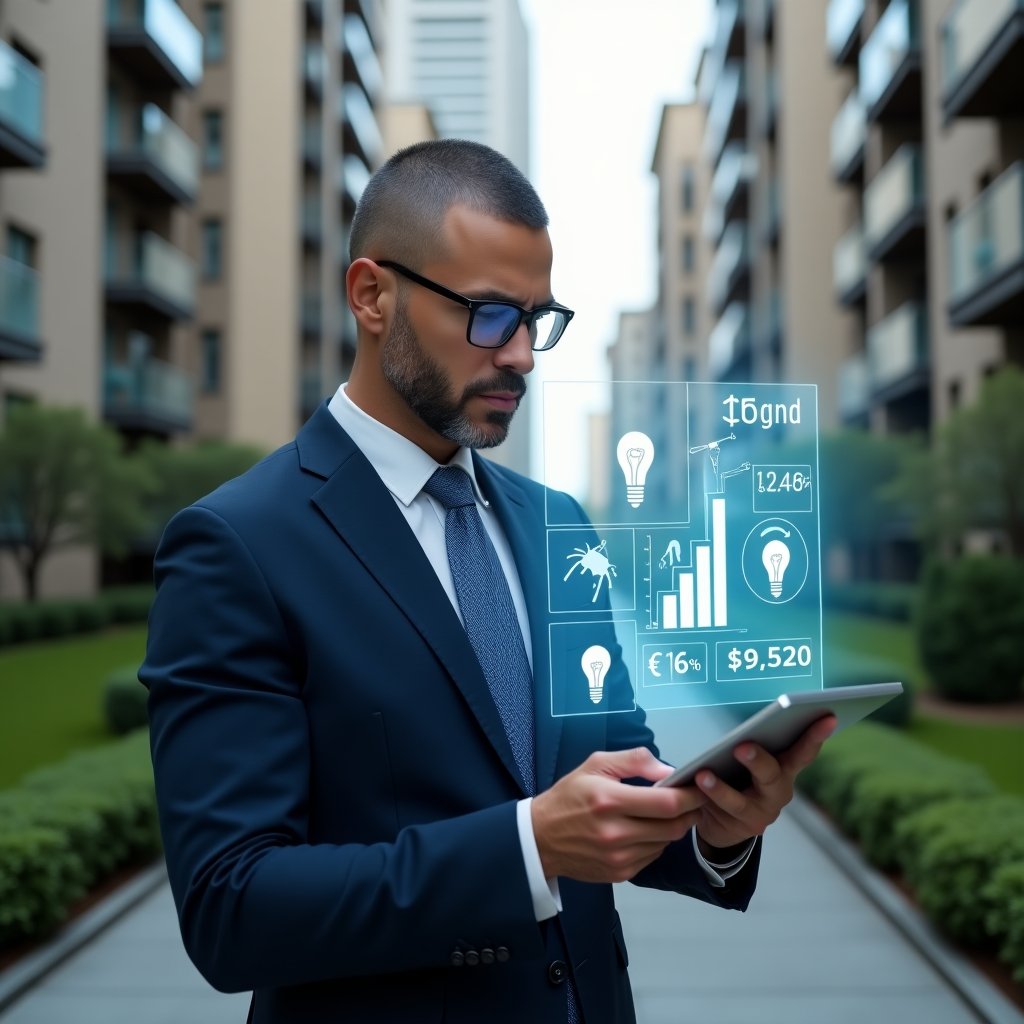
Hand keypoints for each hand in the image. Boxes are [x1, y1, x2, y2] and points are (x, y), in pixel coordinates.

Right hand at [531, 747, 705, 882]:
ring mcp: (618, 857)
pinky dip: (657, 842)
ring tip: (667, 813)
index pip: (667, 803)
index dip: (690, 796)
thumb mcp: (595, 765)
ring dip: (673, 827)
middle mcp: (615, 833)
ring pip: (665, 843)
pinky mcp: (620, 873)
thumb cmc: (568, 797)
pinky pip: (653, 856)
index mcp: (609, 801)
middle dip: (689, 812)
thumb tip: (667, 770)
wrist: (540, 838)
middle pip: (672, 826)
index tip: (699, 787)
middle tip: (692, 801)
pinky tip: (647, 830)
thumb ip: (634, 761)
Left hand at [692, 715, 836, 856]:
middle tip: (742, 746)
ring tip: (703, 775)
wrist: (726, 820)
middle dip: (758, 760)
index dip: (816, 735)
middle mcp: (779, 791)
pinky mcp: (744, 829)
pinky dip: (708, 799)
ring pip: (741, 802)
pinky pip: (723, 814)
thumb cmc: (739, 777)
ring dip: (721, 788)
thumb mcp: (750, 760)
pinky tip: (694, 786)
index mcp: (785, 768)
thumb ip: (755, 744)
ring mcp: (763, 813)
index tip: (828, 717)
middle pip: (772, 775)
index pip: (803, 750)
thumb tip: (747, 725)